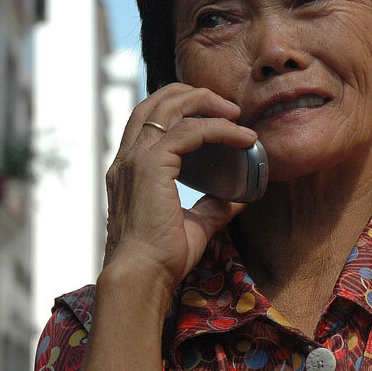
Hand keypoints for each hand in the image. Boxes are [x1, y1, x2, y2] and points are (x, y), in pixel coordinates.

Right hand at [103, 83, 256, 294]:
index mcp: (131, 168)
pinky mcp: (151, 165)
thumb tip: (241, 198)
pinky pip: (190, 130)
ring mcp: (136, 159)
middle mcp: (128, 158)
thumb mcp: (196, 223)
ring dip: (207, 103)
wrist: (144, 276)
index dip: (183, 107)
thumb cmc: (164, 256)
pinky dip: (219, 128)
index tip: (219, 116)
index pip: (150, 118)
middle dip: (194, 94)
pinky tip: (242, 138)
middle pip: (156, 101)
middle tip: (230, 107)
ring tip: (237, 114)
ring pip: (169, 106)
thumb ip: (215, 206)